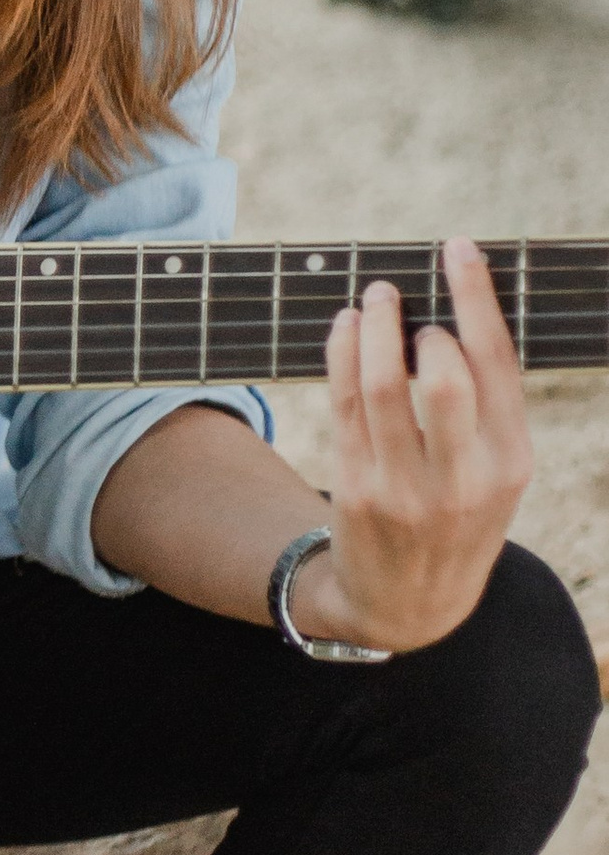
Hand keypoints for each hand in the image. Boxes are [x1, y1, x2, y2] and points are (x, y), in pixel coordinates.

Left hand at [299, 238, 532, 653]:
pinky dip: (342, 354)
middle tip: (403, 301)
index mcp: (512, 463)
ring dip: (373, 328)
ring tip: (371, 297)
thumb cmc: (457, 514)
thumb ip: (487, 405)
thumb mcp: (495, 472)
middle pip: (447, 377)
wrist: (408, 606)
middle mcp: (466, 478)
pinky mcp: (358, 491)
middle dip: (421, 323)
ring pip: (384, 387)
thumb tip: (457, 309)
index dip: (476, 298)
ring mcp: (408, 489)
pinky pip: (345, 406)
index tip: (458, 249)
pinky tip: (344, 328)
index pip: (499, 365)